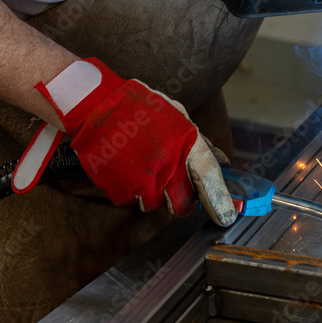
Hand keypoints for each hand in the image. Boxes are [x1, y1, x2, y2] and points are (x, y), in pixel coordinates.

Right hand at [11, 58, 237, 225]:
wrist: (95, 106)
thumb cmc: (140, 109)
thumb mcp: (177, 117)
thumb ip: (201, 144)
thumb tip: (224, 164)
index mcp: (185, 143)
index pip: (208, 177)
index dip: (219, 200)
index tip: (226, 216)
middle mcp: (165, 164)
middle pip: (182, 205)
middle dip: (181, 202)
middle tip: (175, 187)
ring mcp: (140, 178)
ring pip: (155, 206)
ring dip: (153, 194)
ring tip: (144, 169)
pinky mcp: (117, 187)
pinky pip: (131, 201)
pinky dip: (131, 190)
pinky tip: (128, 169)